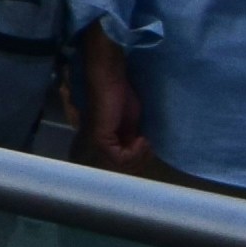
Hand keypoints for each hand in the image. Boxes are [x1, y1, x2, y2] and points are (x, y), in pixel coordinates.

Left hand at [75, 33, 153, 173]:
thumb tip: (140, 153)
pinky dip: (135, 152)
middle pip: (118, 167)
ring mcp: (96, 141)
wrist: (108, 78)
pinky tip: (142, 140)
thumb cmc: (120, 95)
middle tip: (150, 149)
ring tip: (147, 143)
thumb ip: (131, 138)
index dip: (138, 160)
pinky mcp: (99, 137)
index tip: (149, 149)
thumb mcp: (131, 123)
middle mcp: (96, 143)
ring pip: (119, 165)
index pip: (118, 163)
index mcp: (103, 140)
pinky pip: (118, 157)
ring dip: (139, 156)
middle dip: (139, 161)